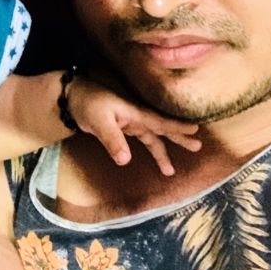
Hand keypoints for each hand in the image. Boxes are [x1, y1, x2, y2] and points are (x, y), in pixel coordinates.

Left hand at [66, 76, 200, 175]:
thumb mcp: (99, 122)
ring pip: (153, 138)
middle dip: (179, 137)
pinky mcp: (123, 129)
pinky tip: (156, 158)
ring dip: (163, 151)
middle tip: (197, 146)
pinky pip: (143, 140)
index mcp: (135, 114)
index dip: (176, 127)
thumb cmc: (88, 104)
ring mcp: (130, 124)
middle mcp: (136, 118)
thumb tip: (126, 160)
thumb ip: (112, 140)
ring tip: (172, 170)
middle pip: (161, 129)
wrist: (72, 99)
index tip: (195, 130)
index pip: (159, 122)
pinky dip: (152, 148)